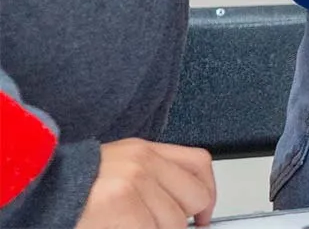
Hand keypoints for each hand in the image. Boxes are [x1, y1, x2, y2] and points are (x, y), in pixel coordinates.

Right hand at [76, 139, 216, 228]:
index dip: (209, 194)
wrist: (37, 189)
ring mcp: (134, 183)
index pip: (199, 164)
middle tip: (161, 227)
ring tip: (132, 225)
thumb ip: (153, 178)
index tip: (205, 215)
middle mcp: (143, 162)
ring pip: (174, 222)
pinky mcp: (122, 205)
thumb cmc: (73, 186)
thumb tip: (188, 207)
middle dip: (182, 221)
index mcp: (144, 150)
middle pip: (193, 197)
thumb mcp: (119, 167)